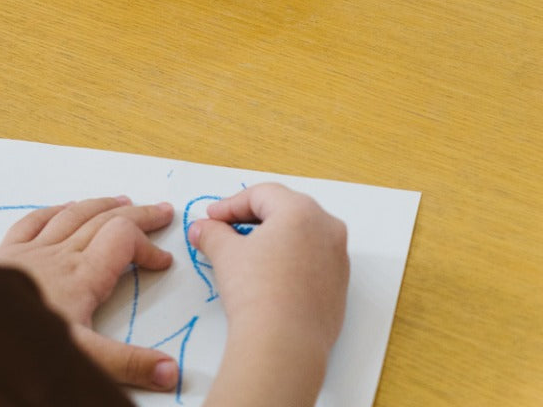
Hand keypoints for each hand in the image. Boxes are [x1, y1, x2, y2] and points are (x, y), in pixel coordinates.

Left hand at [0, 196, 178, 391]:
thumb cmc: (22, 345)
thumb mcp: (83, 359)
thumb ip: (128, 363)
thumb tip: (171, 372)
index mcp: (83, 276)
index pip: (124, 240)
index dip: (148, 246)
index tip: (163, 263)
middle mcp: (60, 255)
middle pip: (105, 221)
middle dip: (137, 215)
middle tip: (162, 212)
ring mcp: (31, 251)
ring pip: (73, 215)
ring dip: (101, 205)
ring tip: (122, 200)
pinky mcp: (5, 255)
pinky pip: (34, 221)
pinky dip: (55, 210)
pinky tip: (64, 206)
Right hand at [189, 184, 348, 405]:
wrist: (284, 346)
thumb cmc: (257, 291)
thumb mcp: (225, 254)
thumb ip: (212, 233)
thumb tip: (202, 229)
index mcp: (301, 210)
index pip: (261, 195)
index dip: (231, 205)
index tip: (212, 218)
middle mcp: (327, 227)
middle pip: (285, 210)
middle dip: (253, 217)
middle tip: (227, 228)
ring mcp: (338, 257)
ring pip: (302, 234)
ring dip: (274, 238)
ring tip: (247, 252)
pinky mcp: (340, 285)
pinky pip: (313, 259)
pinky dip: (291, 259)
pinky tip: (270, 275)